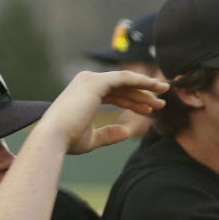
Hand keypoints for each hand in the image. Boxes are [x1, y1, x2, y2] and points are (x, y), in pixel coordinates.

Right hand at [36, 70, 168, 154]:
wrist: (54, 138)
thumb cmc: (68, 141)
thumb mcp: (93, 139)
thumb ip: (109, 134)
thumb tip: (126, 132)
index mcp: (84, 94)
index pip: (114, 94)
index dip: (133, 101)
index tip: (150, 110)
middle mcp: (86, 82)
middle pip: (122, 86)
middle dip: (143, 93)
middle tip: (162, 101)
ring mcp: (90, 80)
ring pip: (125, 80)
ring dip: (146, 86)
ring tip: (164, 93)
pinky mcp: (96, 82)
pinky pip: (124, 78)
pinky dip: (140, 81)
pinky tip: (154, 88)